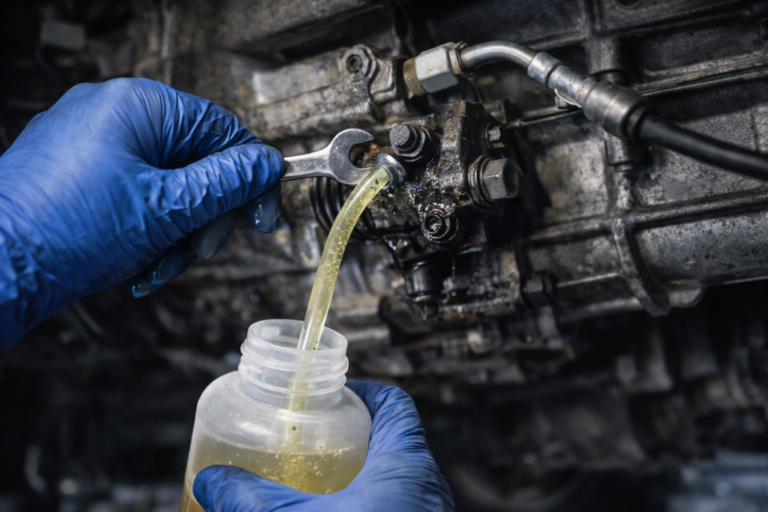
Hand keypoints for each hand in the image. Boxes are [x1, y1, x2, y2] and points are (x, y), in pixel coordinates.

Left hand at [0, 78, 283, 344]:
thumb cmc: (68, 232)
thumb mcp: (170, 209)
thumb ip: (228, 183)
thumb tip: (266, 164)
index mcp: (140, 106)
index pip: (223, 131)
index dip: (250, 178)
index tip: (261, 217)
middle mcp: (115, 114)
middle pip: (197, 162)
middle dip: (204, 216)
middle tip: (199, 249)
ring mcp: (94, 142)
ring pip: (169, 186)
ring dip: (175, 233)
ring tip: (156, 266)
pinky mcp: (81, 171)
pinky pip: (138, 196)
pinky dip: (148, 232)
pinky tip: (138, 264)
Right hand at [193, 380, 454, 511]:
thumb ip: (250, 500)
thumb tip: (209, 479)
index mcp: (408, 464)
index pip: (394, 404)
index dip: (363, 391)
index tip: (331, 395)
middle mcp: (427, 490)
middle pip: (392, 443)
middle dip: (351, 439)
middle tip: (312, 441)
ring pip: (393, 484)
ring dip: (357, 479)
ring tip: (315, 486)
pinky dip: (364, 510)